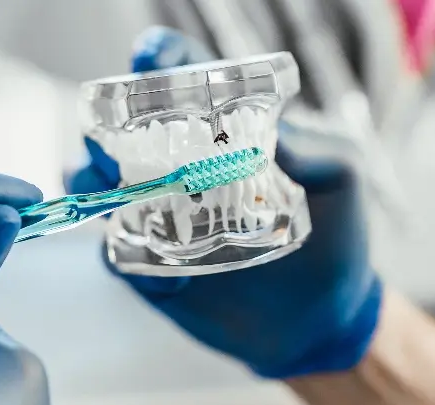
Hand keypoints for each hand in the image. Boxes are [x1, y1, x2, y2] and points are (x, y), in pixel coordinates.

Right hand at [67, 27, 382, 378]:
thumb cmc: (336, 233)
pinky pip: (117, 254)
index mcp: (224, 128)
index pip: (184, 78)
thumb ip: (317, 154)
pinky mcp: (152, 265)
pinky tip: (168, 275)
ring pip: (100, 184)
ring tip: (114, 193)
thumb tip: (279, 136)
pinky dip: (125, 256)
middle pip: (122, 128)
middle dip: (107, 126)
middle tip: (113, 141)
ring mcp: (161, 213)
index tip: (149, 58)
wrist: (323, 317)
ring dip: (93, 181)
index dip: (162, 60)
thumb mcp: (341, 180)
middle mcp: (182, 164)